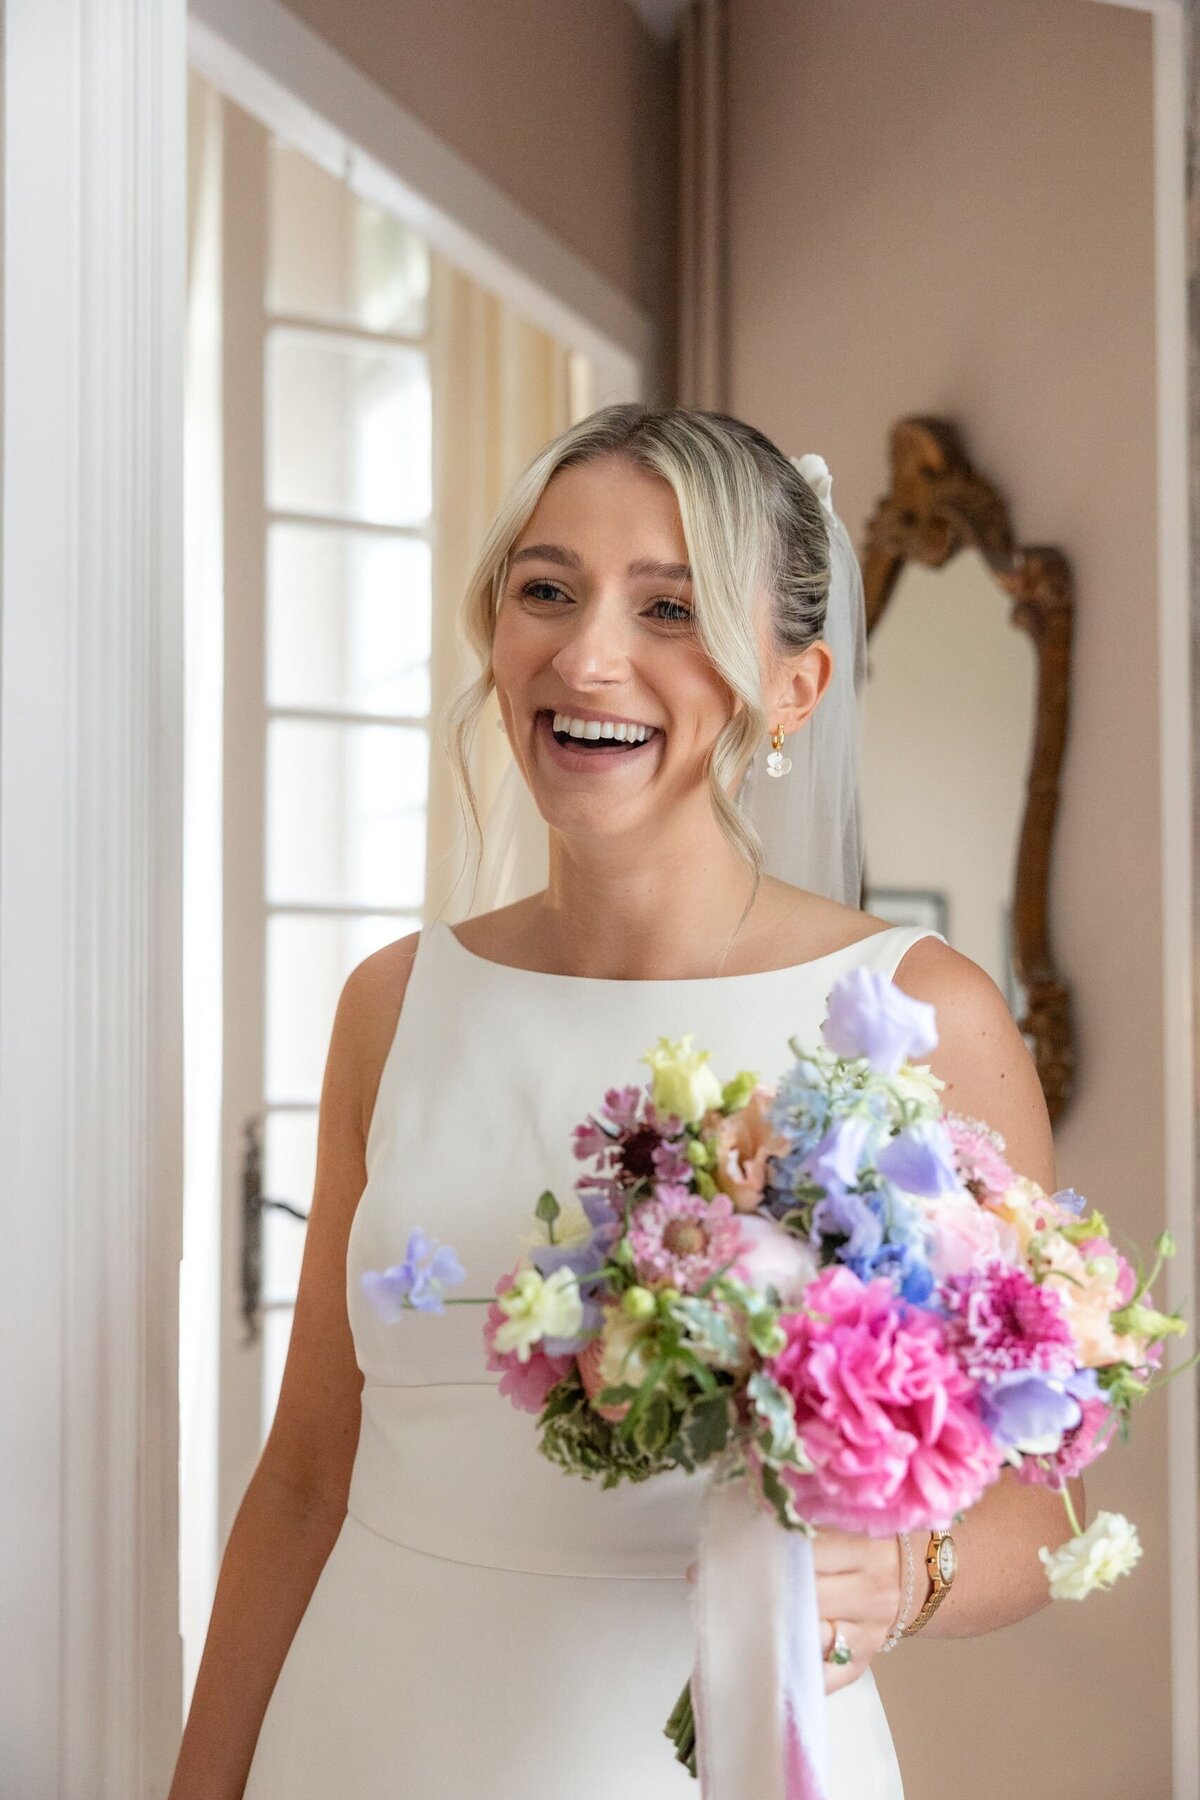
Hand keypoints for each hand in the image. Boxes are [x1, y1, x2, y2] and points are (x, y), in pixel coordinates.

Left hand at [685, 1529, 905, 1696]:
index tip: (724, 1552)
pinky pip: (821, 1679)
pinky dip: (791, 1672)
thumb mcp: (853, 1521)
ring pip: (810, 1639)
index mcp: (864, 1550)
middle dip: (759, 1593)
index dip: (765, 1552)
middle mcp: (868, 1595)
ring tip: (729, 1622)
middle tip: (717, 1587)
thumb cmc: (874, 1542)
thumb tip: (750, 1511)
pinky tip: (759, 1661)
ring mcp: (864, 1635)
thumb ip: (811, 1518)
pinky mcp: (859, 1665)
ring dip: (768, 1632)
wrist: (922, 1577)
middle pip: (806, 1598)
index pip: (809, 1552)